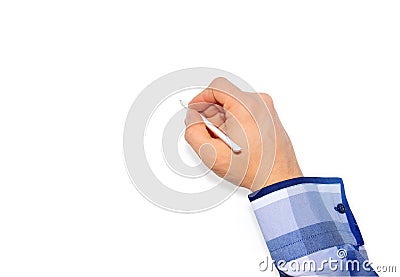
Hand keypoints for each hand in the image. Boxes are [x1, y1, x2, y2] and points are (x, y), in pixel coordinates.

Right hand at [184, 77, 301, 191]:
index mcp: (245, 106)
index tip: (194, 108)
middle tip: (208, 131)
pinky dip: (236, 121)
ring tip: (224, 140)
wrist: (279, 180)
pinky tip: (235, 140)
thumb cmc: (254, 169)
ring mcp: (267, 109)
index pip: (217, 86)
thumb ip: (193, 131)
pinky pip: (247, 110)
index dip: (201, 97)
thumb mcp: (211, 154)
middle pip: (226, 95)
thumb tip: (192, 117)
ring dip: (223, 118)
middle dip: (211, 112)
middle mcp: (259, 103)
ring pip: (236, 104)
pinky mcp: (270, 116)